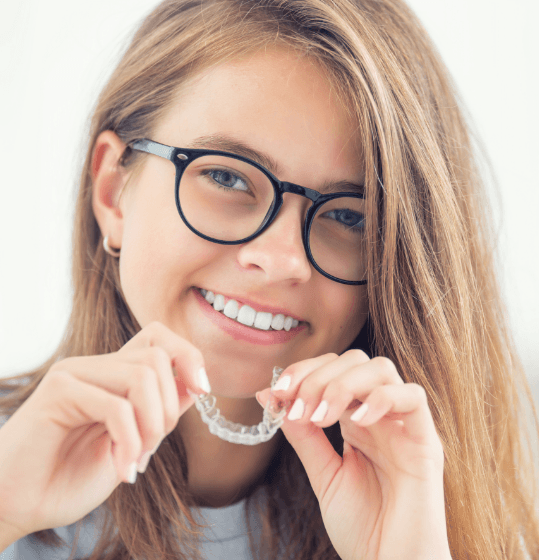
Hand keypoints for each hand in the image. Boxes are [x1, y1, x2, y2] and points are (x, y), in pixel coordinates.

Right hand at [0, 321, 207, 540]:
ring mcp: (74, 374)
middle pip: (158, 356)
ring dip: (152, 426)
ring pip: (143, 375)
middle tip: (151, 448)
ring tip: (136, 460)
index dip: (188, 355)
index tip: (203, 389)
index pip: (158, 337)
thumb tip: (196, 384)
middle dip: (170, 407)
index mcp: (112, 374)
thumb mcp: (133, 444)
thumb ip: (160, 412)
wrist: (16, 506)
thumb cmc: (70, 477)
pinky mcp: (57, 391)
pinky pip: (116, 406)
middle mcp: (94, 366)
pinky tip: (122, 470)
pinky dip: (130, 442)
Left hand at [256, 351, 450, 559]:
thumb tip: (268, 394)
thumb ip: (302, 433)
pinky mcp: (426, 442)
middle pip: (355, 361)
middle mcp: (381, 415)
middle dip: (318, 375)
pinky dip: (381, 399)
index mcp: (357, 419)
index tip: (276, 393)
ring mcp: (404, 426)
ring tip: (320, 417)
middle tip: (296, 405)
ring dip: (343, 384)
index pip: (333, 369)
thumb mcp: (322, 473)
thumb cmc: (363, 526)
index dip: (304, 371)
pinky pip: (413, 398)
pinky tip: (355, 422)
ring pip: (382, 370)